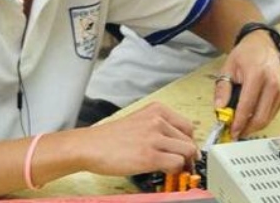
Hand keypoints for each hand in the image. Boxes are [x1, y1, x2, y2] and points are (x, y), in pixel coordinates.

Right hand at [79, 102, 197, 175]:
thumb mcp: (139, 122)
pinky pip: (176, 164)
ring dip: (181, 163)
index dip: (188, 142)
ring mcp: (154, 138)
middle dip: (187, 155)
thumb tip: (178, 143)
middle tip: (180, 164)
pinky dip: (174, 170)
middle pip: (189, 140)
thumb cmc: (110, 138)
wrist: (89, 146)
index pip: (188, 126)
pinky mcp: (150, 156)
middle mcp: (158, 121)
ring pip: (187, 152)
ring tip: (169, 167)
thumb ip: (159, 128)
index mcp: (156, 110)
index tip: (185, 152)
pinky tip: (163, 170)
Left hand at [214, 31, 279, 138]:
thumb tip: (220, 109)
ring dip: (253, 126)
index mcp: (257, 75)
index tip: (231, 131)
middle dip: (246, 128)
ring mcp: (279, 91)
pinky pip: (271, 115)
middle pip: (260, 117)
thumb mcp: (228, 67)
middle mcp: (272, 83)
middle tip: (234, 133)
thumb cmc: (245, 55)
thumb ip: (223, 89)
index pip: (247, 105)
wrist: (262, 45)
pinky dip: (260, 120)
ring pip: (267, 119)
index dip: (238, 122)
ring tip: (240, 126)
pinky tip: (249, 118)